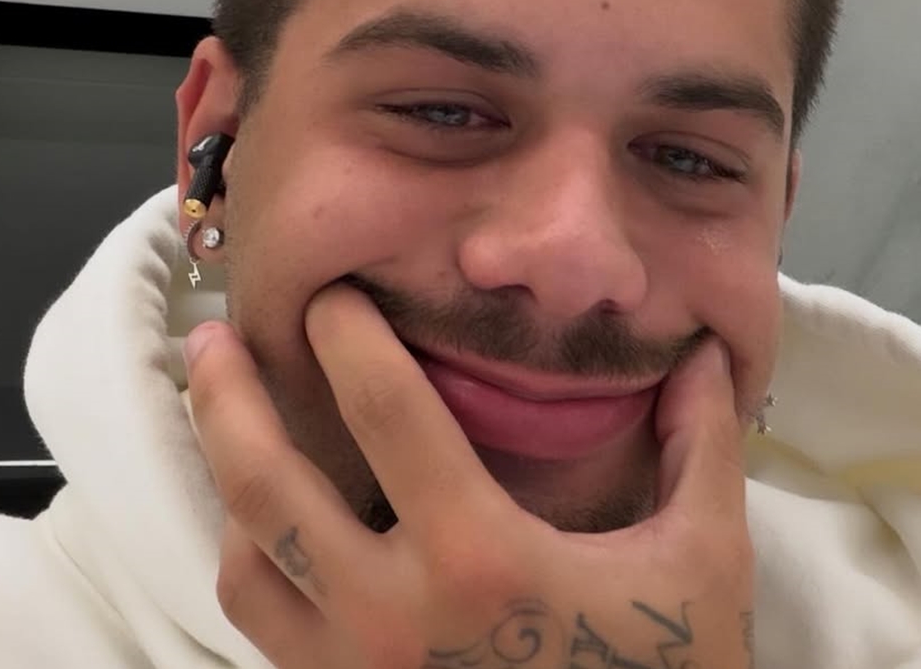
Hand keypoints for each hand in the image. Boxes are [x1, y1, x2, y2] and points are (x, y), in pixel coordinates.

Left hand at [186, 284, 754, 668]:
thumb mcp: (704, 559)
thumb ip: (700, 447)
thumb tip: (708, 356)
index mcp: (481, 556)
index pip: (388, 412)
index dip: (349, 336)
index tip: (332, 294)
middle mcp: (392, 615)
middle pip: (270, 484)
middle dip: (227, 398)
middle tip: (212, 339)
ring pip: (246, 563)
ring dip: (227, 487)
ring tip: (228, 428)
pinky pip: (264, 627)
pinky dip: (254, 562)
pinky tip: (271, 529)